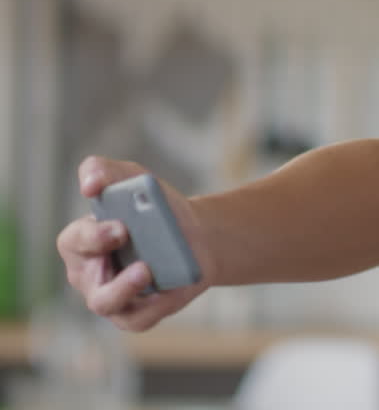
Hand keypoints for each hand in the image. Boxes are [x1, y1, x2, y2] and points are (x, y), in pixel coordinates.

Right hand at [55, 156, 212, 330]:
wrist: (195, 236)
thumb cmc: (155, 209)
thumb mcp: (132, 179)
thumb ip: (103, 171)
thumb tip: (89, 183)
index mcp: (82, 242)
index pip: (74, 241)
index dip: (93, 235)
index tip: (120, 226)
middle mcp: (88, 274)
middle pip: (84, 277)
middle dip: (104, 259)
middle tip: (131, 243)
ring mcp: (110, 297)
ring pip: (106, 302)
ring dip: (124, 288)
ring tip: (147, 271)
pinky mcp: (135, 316)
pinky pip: (139, 317)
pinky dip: (156, 305)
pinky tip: (171, 290)